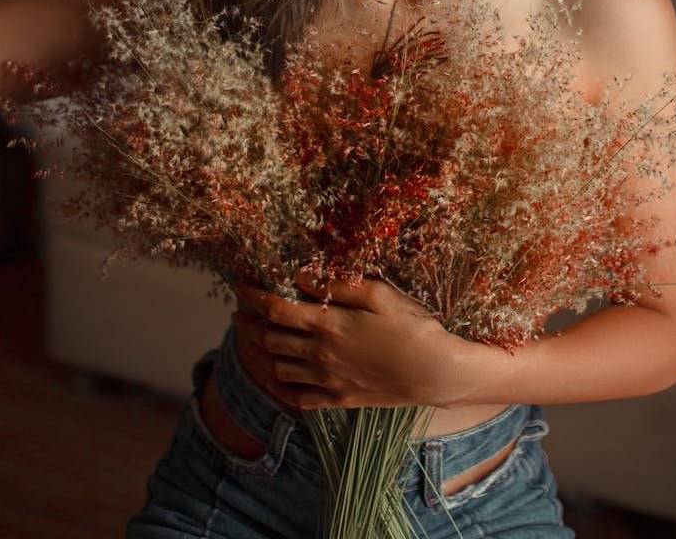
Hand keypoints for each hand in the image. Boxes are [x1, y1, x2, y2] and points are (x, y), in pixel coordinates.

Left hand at [232, 272, 456, 410]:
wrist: (435, 372)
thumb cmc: (411, 325)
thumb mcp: (379, 294)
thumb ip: (338, 284)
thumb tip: (301, 275)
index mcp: (328, 324)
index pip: (275, 308)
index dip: (252, 295)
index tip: (240, 284)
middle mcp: (320, 354)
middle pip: (268, 339)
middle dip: (248, 323)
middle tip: (240, 311)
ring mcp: (328, 380)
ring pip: (277, 368)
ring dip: (260, 352)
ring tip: (254, 338)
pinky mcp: (339, 399)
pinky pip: (297, 397)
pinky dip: (280, 386)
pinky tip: (277, 376)